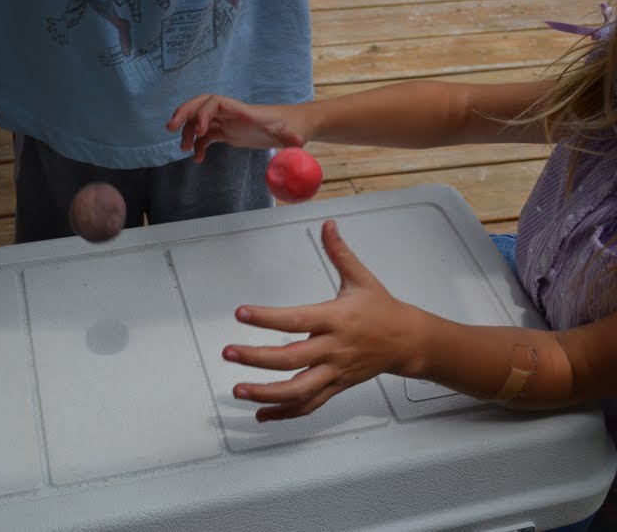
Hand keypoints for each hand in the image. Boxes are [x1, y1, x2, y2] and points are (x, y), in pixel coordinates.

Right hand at [166, 94, 311, 161]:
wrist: (295, 127)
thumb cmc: (294, 128)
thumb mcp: (294, 134)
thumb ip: (293, 138)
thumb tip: (297, 144)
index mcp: (241, 111)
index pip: (215, 103)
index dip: (203, 114)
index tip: (200, 131)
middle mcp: (231, 114)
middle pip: (200, 105)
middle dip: (184, 113)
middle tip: (169, 127)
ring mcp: (228, 123)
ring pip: (200, 121)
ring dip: (188, 132)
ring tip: (183, 149)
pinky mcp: (229, 133)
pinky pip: (207, 136)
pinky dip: (199, 145)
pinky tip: (198, 159)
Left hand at [223, 220, 422, 421]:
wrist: (409, 341)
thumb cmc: (382, 309)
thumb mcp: (361, 278)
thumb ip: (339, 253)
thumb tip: (327, 225)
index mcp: (336, 319)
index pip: (296, 319)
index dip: (267, 318)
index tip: (242, 313)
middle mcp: (334, 348)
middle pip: (292, 359)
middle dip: (257, 358)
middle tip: (229, 353)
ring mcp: (334, 371)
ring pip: (299, 390)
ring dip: (267, 393)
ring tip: (239, 390)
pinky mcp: (336, 386)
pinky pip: (309, 405)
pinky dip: (285, 413)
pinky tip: (261, 414)